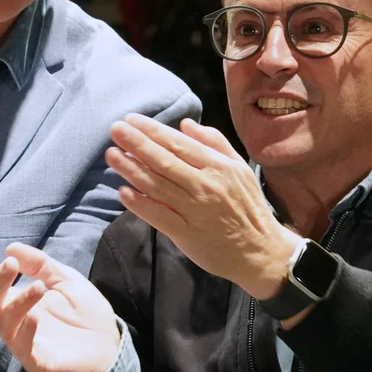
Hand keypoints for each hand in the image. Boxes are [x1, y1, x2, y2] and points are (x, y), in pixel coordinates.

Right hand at [0, 244, 121, 371]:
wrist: (111, 345)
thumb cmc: (85, 314)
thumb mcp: (65, 279)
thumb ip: (40, 264)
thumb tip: (11, 248)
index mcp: (17, 303)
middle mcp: (16, 324)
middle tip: (10, 265)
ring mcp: (25, 344)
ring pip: (4, 325)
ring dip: (17, 303)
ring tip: (39, 287)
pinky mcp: (38, 362)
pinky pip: (23, 349)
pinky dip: (25, 332)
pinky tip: (35, 317)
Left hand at [105, 115, 300, 299]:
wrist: (260, 251)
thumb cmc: (247, 207)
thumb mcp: (240, 169)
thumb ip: (214, 143)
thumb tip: (185, 124)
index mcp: (218, 167)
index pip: (179, 144)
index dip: (153, 131)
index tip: (131, 119)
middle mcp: (206, 185)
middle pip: (164, 161)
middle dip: (136, 143)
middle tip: (115, 129)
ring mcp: (195, 210)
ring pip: (157, 186)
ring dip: (131, 169)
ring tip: (111, 155)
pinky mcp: (186, 234)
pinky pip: (158, 216)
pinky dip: (140, 204)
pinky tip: (123, 192)